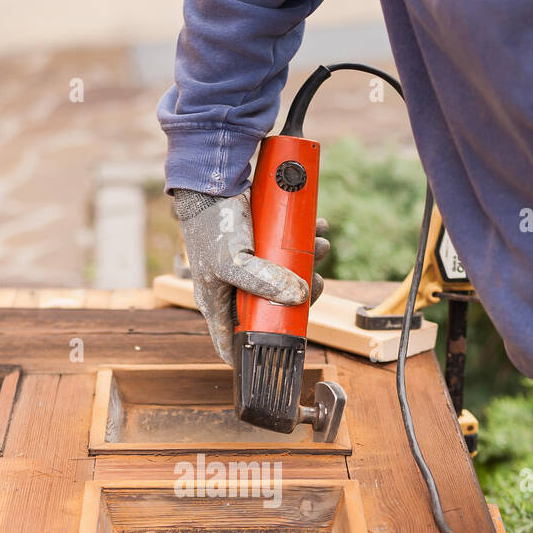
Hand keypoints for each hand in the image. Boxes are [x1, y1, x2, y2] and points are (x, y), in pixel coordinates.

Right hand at [172, 189, 327, 362]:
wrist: (213, 179)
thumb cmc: (211, 225)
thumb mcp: (232, 261)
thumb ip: (263, 282)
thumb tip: (299, 297)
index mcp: (218, 304)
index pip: (233, 343)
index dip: (254, 354)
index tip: (280, 353)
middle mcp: (234, 290)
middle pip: (272, 309)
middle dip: (299, 297)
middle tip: (314, 283)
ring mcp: (250, 268)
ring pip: (285, 279)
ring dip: (310, 264)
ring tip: (321, 247)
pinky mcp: (262, 247)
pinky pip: (290, 252)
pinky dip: (306, 242)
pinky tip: (318, 230)